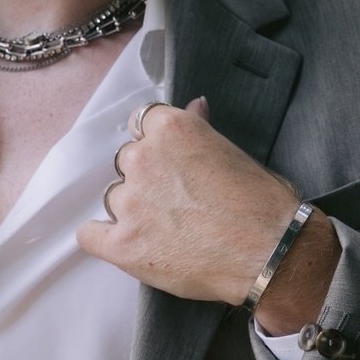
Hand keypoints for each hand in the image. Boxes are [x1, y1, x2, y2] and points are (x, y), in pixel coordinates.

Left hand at [75, 97, 340, 328]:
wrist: (270, 252)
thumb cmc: (262, 203)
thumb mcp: (234, 151)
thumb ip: (201, 130)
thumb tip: (193, 107)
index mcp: (170, 129)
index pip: (143, 124)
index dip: (156, 145)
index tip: (169, 162)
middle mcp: (143, 159)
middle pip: (127, 162)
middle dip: (146, 179)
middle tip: (175, 201)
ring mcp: (130, 202)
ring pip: (114, 198)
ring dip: (132, 210)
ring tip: (165, 230)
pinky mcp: (122, 244)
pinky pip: (89, 236)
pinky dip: (102, 239)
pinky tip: (123, 243)